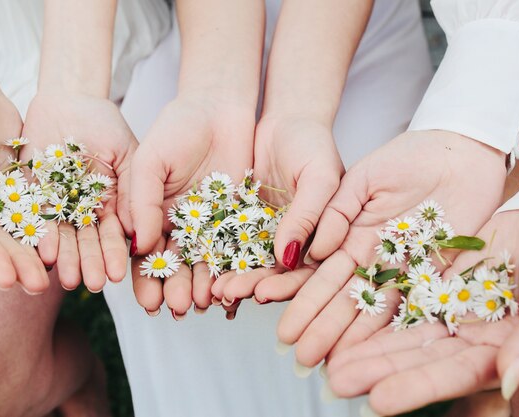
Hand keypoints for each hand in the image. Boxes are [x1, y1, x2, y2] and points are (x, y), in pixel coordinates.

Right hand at [0, 89, 48, 292]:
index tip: (10, 281)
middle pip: (2, 242)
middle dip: (23, 264)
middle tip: (42, 286)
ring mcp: (3, 201)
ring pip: (28, 230)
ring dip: (47, 253)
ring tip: (68, 277)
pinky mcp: (27, 190)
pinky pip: (47, 210)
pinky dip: (62, 226)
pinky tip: (79, 244)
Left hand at [22, 92, 136, 291]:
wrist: (68, 101)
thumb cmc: (106, 124)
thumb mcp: (128, 154)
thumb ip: (133, 190)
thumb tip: (136, 231)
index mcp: (113, 204)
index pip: (115, 234)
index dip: (116, 254)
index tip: (118, 274)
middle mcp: (86, 210)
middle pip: (88, 242)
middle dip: (91, 263)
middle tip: (93, 284)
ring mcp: (60, 204)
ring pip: (63, 237)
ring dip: (67, 259)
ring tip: (69, 280)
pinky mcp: (34, 195)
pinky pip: (36, 219)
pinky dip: (41, 237)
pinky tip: (46, 255)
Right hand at [130, 94, 254, 317]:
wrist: (219, 107)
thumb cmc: (176, 128)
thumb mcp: (149, 161)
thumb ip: (141, 201)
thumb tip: (137, 244)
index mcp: (153, 214)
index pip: (145, 254)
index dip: (145, 279)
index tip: (146, 301)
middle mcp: (181, 225)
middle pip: (176, 265)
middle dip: (174, 288)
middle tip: (175, 308)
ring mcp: (210, 224)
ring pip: (205, 262)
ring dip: (201, 285)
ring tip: (200, 303)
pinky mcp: (238, 217)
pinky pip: (234, 247)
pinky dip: (231, 268)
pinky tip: (229, 285)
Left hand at [212, 114, 342, 308]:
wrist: (288, 120)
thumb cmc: (314, 146)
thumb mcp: (319, 178)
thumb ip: (308, 217)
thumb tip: (289, 260)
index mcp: (320, 238)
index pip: (304, 272)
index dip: (285, 286)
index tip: (263, 294)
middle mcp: (293, 242)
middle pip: (273, 274)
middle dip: (249, 286)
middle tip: (227, 295)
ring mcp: (267, 233)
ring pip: (248, 262)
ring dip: (229, 277)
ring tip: (210, 289)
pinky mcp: (243, 220)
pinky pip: (227, 240)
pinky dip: (214, 253)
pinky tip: (198, 265)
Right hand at [276, 131, 506, 368]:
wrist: (461, 151)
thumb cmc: (409, 156)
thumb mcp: (363, 177)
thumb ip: (338, 211)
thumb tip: (318, 250)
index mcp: (352, 233)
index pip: (323, 273)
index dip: (304, 300)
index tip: (285, 324)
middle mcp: (375, 256)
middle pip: (345, 297)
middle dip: (322, 326)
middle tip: (301, 355)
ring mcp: (405, 267)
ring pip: (375, 306)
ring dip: (352, 335)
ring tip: (331, 361)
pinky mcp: (437, 271)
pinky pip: (414, 303)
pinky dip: (394, 326)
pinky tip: (376, 349)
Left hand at [326, 207, 518, 414]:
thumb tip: (510, 377)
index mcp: (502, 348)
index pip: (453, 374)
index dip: (416, 388)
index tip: (378, 401)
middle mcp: (469, 333)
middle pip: (415, 356)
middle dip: (376, 368)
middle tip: (335, 379)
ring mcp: (449, 304)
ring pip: (400, 326)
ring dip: (365, 340)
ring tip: (326, 355)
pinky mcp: (435, 275)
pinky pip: (399, 288)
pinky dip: (373, 301)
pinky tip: (344, 311)